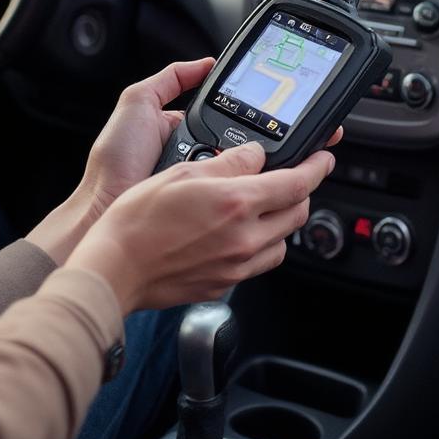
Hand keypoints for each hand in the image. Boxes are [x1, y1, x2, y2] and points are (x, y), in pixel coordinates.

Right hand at [26, 58, 340, 265]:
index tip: (323, 158)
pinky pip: (261, 263)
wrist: (115, 267)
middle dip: (300, 192)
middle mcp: (244, 238)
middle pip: (298, 213)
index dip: (317, 167)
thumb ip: (229, 163)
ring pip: (283, 241)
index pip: (297, 183)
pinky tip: (240, 233)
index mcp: (237, 203)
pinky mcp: (225, 283)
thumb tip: (256, 155)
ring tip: (262, 206)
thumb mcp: (184, 173)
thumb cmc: (138, 220)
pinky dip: (262, 245)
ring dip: (282, 221)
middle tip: (289, 177)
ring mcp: (237, 265)